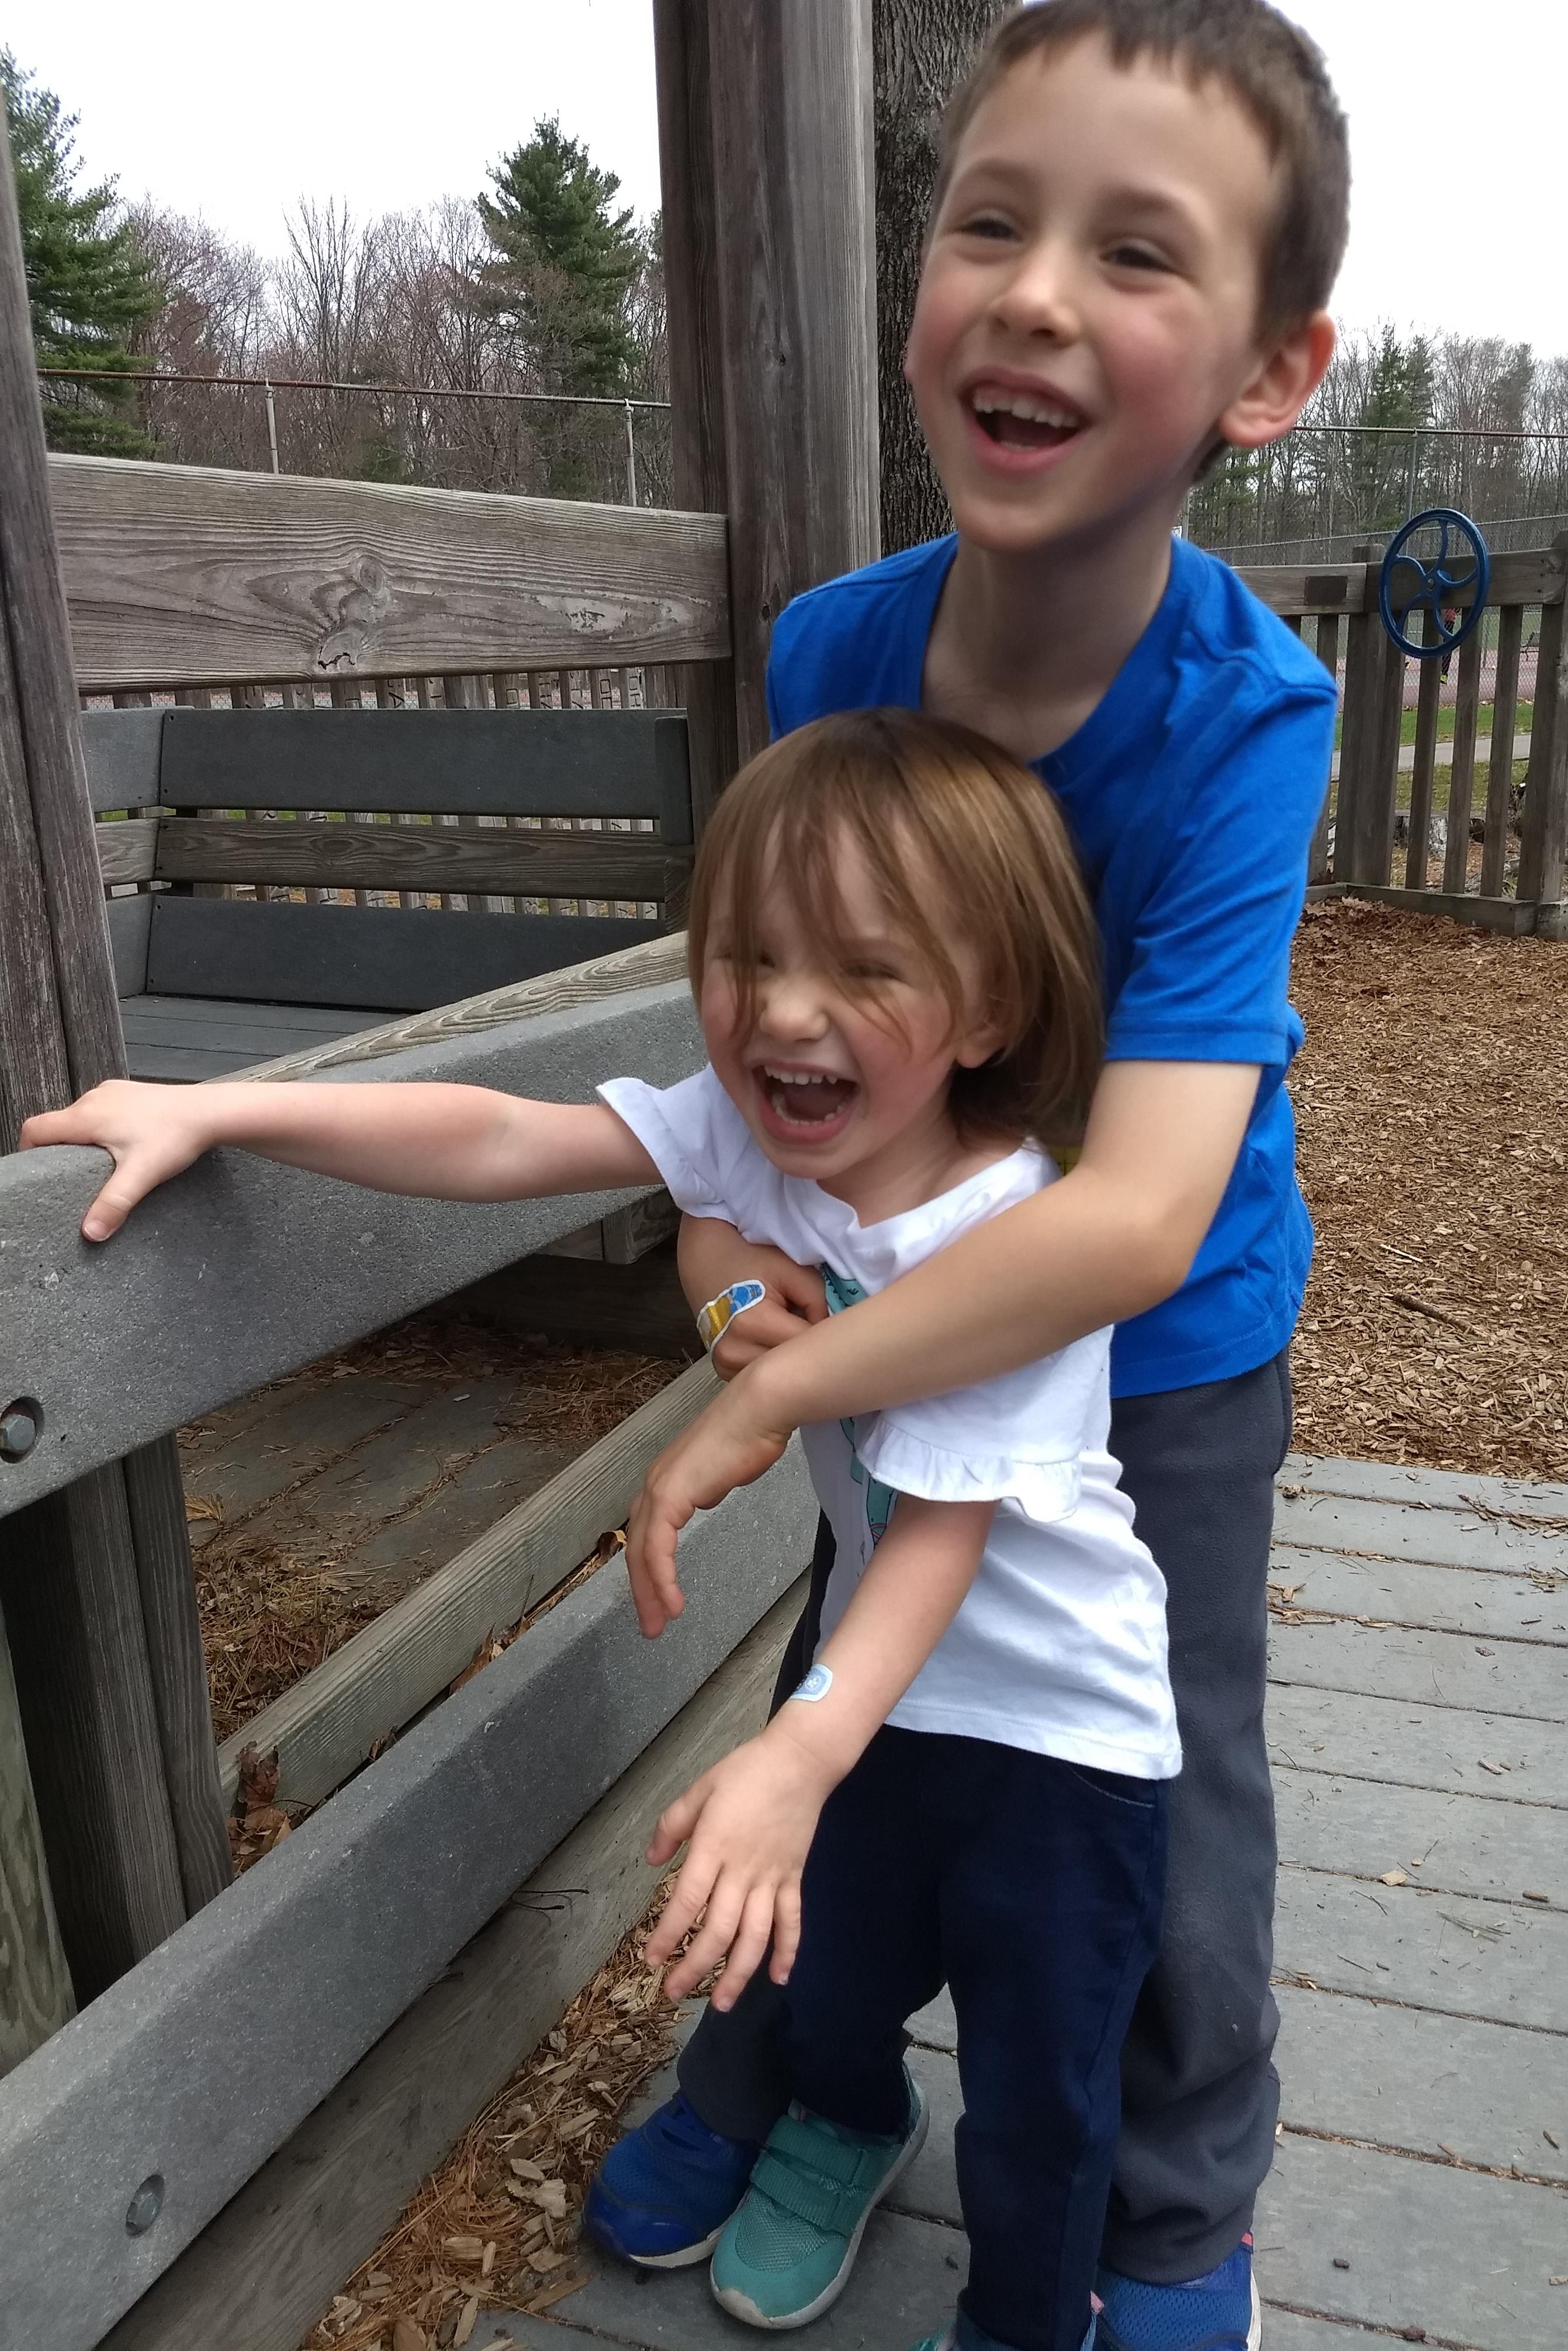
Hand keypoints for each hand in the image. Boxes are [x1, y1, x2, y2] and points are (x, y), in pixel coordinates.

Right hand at [19, 1081, 215, 1240]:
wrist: (210, 1112)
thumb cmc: (175, 1138)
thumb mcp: (142, 1175)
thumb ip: (114, 1203)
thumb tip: (90, 1232)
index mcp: (86, 1116)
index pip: (35, 1129)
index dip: (28, 1151)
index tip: (38, 1174)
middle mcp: (93, 1099)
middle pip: (56, 1125)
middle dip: (58, 1151)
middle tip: (72, 1178)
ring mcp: (112, 1093)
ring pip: (80, 1118)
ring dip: (82, 1140)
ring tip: (99, 1166)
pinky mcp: (128, 1093)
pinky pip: (101, 1111)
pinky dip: (102, 1129)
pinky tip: (123, 1147)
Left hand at [623, 1358, 796, 1636]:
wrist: (759, 1409)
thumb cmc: (752, 1433)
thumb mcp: (724, 1467)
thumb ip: (709, 1484)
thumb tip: (709, 1493)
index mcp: (667, 1478)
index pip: (648, 1533)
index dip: (650, 1569)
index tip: (660, 1599)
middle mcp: (656, 1483)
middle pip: (638, 1547)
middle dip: (642, 1590)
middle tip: (651, 1625)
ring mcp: (660, 1488)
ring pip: (643, 1553)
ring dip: (649, 1592)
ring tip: (659, 1624)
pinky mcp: (671, 1496)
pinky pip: (659, 1549)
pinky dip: (662, 1579)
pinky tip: (672, 1602)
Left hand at [644, 1726, 833, 2004]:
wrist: (800, 1761)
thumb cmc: (745, 1771)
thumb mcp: (699, 1789)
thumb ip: (673, 1825)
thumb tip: (653, 1861)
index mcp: (714, 1847)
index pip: (686, 1901)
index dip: (668, 1934)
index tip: (652, 1959)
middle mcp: (742, 1871)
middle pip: (718, 1930)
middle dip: (695, 1967)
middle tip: (675, 1993)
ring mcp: (772, 1878)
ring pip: (755, 1937)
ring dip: (738, 1973)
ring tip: (722, 2003)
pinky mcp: (794, 1879)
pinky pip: (792, 1921)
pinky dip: (788, 1951)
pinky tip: (779, 1978)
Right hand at [678, 1219, 825, 1380]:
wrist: (710, 1261)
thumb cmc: (755, 1261)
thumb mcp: (795, 1271)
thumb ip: (819, 1304)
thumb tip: (828, 1339)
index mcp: (754, 1323)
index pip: (805, 1346)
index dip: (824, 1338)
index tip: (832, 1329)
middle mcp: (734, 1350)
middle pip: (790, 1368)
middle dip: (807, 1353)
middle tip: (816, 1335)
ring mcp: (725, 1365)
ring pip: (775, 1378)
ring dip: (789, 1363)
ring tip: (791, 1337)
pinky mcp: (722, 1371)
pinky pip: (759, 1377)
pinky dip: (772, 1367)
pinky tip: (775, 1346)